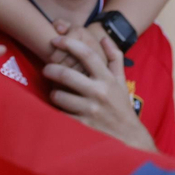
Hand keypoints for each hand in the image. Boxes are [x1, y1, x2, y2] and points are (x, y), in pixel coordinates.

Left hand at [43, 30, 156, 150]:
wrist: (128, 136)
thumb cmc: (121, 106)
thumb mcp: (121, 81)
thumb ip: (114, 58)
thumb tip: (103, 38)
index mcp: (108, 79)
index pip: (88, 55)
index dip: (69, 44)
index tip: (56, 40)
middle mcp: (99, 93)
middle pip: (66, 74)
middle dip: (51, 69)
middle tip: (47, 69)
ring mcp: (90, 110)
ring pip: (59, 95)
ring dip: (54, 93)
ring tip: (57, 93)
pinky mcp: (81, 125)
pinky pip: (60, 114)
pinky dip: (58, 110)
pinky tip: (61, 109)